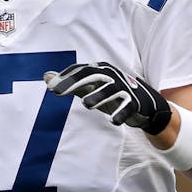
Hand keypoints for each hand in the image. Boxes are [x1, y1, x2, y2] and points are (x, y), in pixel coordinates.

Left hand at [43, 62, 171, 134]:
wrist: (145, 104)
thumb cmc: (111, 94)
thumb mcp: (89, 87)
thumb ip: (69, 83)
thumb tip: (45, 76)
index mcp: (100, 69)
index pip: (80, 70)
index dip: (65, 77)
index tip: (51, 87)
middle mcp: (112, 75)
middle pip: (92, 75)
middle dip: (74, 82)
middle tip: (57, 92)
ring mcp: (124, 88)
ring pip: (111, 89)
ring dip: (98, 95)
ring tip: (86, 104)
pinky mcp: (135, 102)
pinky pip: (128, 107)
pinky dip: (121, 113)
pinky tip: (113, 121)